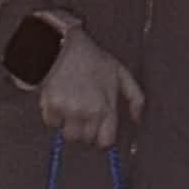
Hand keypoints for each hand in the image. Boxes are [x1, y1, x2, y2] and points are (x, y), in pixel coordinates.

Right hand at [38, 28, 144, 149]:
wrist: (63, 46)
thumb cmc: (93, 58)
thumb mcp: (121, 73)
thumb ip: (136, 98)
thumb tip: (137, 118)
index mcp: (106, 107)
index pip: (106, 142)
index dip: (102, 138)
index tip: (99, 130)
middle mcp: (88, 112)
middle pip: (86, 140)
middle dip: (86, 130)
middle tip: (84, 114)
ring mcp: (68, 111)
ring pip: (69, 135)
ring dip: (69, 126)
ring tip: (72, 107)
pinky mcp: (51, 106)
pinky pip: (52, 123)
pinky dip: (54, 115)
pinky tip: (60, 100)